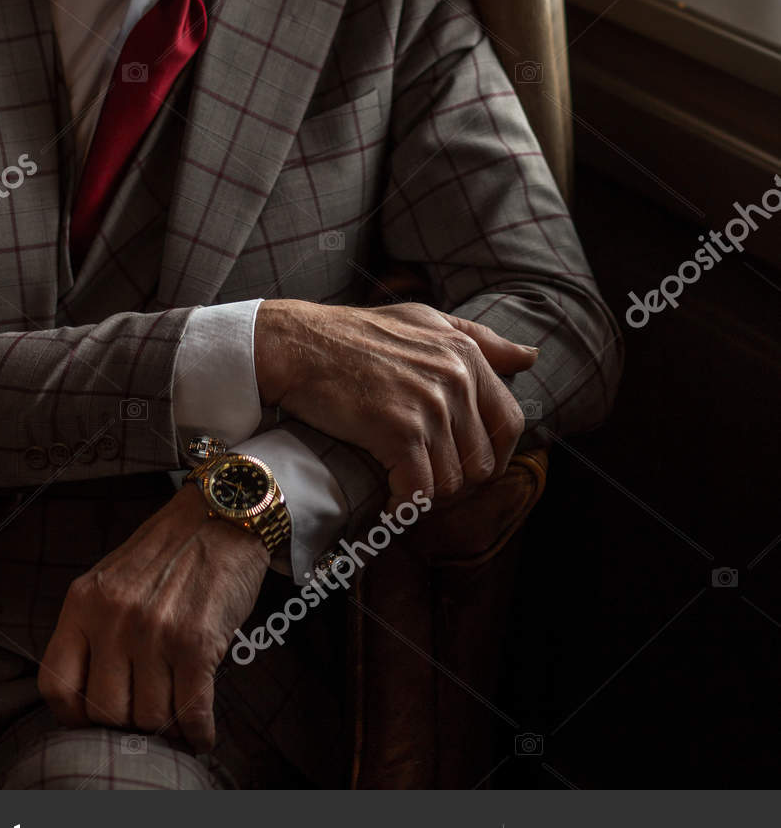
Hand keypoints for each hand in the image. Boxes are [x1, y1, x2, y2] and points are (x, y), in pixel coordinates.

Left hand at [38, 483, 268, 753]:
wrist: (222, 514)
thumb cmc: (169, 551)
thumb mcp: (112, 579)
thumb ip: (95, 629)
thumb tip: (93, 700)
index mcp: (83, 602)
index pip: (56, 685)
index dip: (73, 718)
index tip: (95, 721)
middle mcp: (113, 618)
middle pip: (106, 712)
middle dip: (127, 723)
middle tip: (146, 715)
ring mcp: (154, 632)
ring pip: (150, 718)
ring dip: (167, 727)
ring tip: (177, 716)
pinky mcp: (196, 643)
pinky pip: (191, 713)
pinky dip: (198, 734)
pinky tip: (201, 734)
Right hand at [255, 298, 537, 507]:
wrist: (297, 345)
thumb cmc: (354, 334)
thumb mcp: (423, 321)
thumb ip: (480, 340)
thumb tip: (531, 357)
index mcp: (466, 354)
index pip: (510, 422)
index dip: (493, 454)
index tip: (465, 465)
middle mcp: (456, 378)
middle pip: (482, 462)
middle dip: (457, 480)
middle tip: (424, 479)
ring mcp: (430, 406)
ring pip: (452, 483)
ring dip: (427, 495)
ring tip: (402, 486)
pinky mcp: (400, 431)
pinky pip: (419, 492)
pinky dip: (404, 507)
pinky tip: (388, 503)